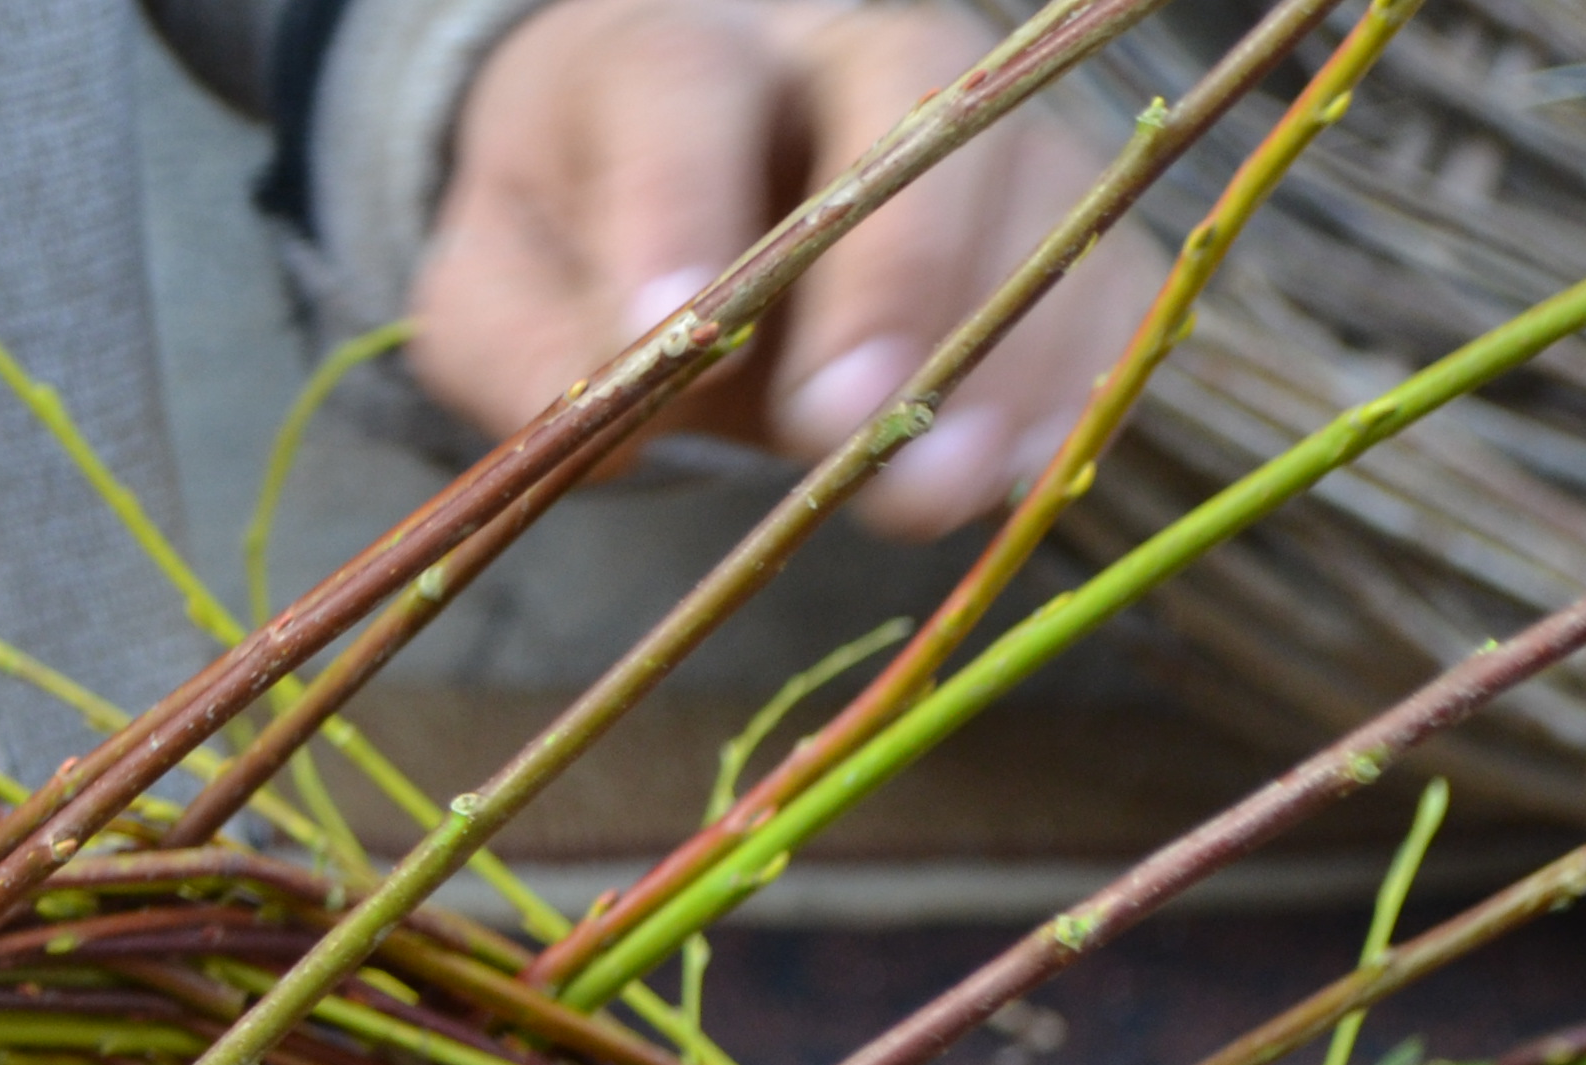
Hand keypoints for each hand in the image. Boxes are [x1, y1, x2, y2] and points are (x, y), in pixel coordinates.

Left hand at [411, 0, 1156, 538]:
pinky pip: (1097, 266)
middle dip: (882, 263)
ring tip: (931, 489)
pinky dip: (1068, 373)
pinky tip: (1009, 474)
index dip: (679, 202)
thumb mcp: (488, 293)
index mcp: (663, 55)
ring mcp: (960, 124)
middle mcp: (830, 55)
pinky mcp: (1038, 212)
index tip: (665, 327)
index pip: (679, 88)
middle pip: (903, 90)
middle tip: (837, 421)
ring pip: (1026, 175)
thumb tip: (618, 426)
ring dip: (992, 343)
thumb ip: (517, 346)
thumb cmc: (568, 244)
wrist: (662, 210)